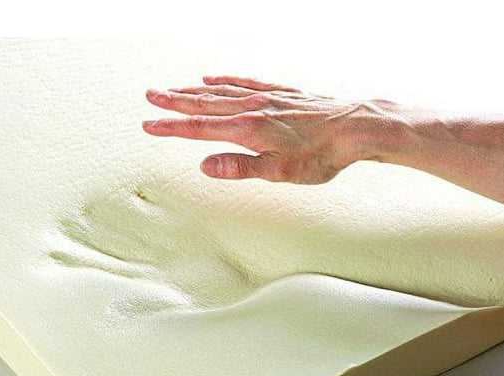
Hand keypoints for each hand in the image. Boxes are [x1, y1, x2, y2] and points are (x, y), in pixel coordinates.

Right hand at [142, 76, 393, 183]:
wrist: (355, 128)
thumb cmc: (320, 155)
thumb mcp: (281, 172)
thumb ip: (241, 168)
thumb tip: (205, 166)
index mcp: (248, 130)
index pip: (200, 128)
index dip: (172, 128)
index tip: (148, 125)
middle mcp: (252, 108)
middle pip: (205, 103)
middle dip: (174, 102)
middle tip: (150, 97)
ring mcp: (266, 97)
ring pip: (221, 90)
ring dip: (193, 90)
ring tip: (172, 89)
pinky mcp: (281, 92)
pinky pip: (245, 81)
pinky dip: (225, 79)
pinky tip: (214, 77)